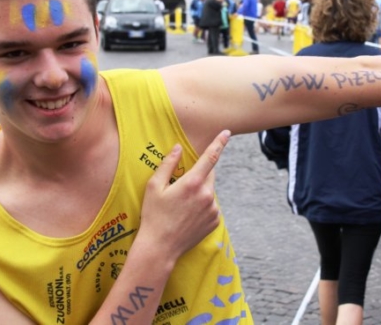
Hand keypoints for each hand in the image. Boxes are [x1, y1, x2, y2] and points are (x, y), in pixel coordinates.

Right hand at [138, 130, 229, 258]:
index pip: (210, 157)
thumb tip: (177, 147)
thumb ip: (168, 164)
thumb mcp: (154, 187)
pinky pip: (211, 207)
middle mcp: (207, 195)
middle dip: (198, 176)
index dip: (219, 143)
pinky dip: (202, 207)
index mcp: (192, 183)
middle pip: (208, 176)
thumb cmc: (153, 215)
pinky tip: (187, 216)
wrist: (160, 248)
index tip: (227, 132)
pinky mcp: (215, 221)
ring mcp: (213, 209)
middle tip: (181, 189)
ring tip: (181, 208)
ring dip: (199, 193)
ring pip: (209, 192)